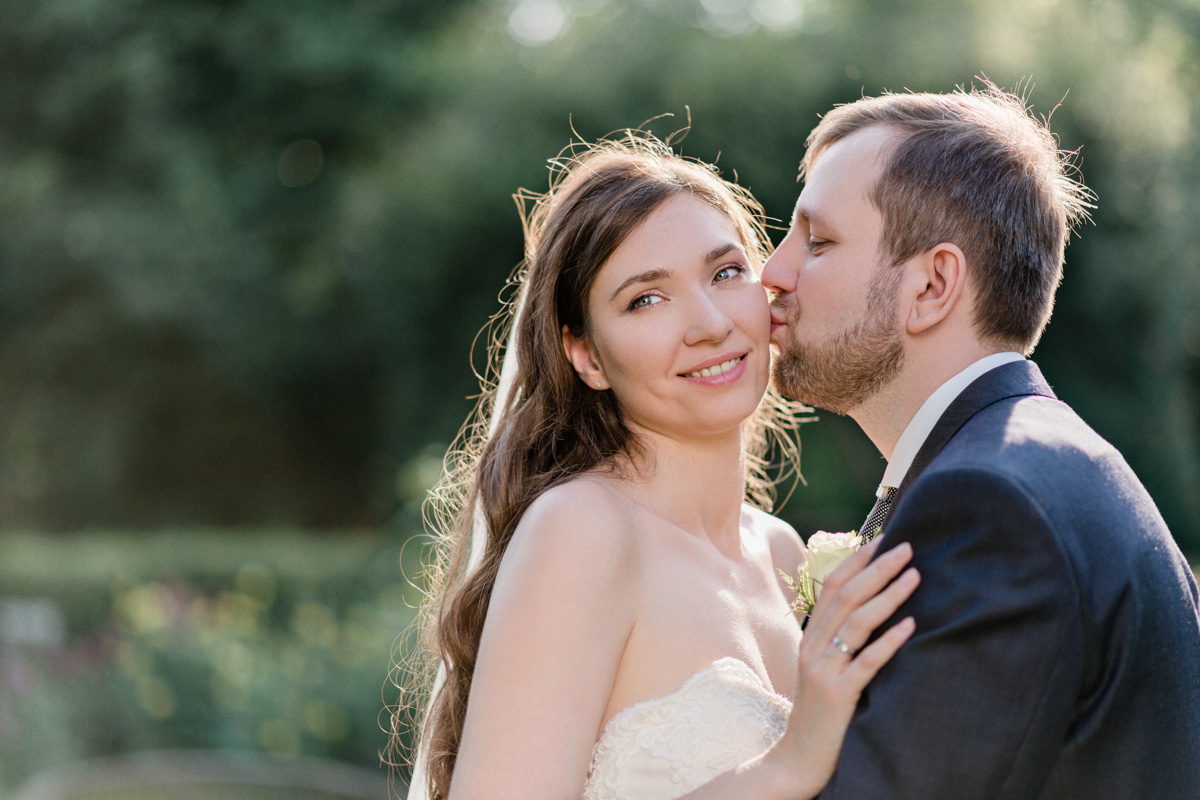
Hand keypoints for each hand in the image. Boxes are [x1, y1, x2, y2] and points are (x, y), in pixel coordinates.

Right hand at [766, 540, 918, 797]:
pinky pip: (866, 661)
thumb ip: (840, 641)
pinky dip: (889, 640)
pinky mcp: (837, 694)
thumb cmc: (819, 714)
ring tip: (915, 577)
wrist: (796, 758)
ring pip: (856, 622)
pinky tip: (910, 625)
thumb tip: (873, 611)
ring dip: (888, 595)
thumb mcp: (824, 669)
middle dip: (878, 568)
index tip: (884, 539)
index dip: (857, 559)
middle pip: (846, 596)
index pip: (832, 586)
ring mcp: (823, 670)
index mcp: (810, 636)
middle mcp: (813, 646)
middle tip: (907, 548)